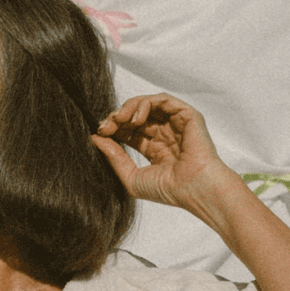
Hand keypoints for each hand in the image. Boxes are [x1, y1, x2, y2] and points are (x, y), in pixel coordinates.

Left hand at [91, 94, 232, 212]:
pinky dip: (145, 104)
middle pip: (136, 116)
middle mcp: (165, 134)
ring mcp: (175, 123)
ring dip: (128, 108)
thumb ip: (114, 158)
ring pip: (147, 104)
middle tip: (105, 125)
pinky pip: (162, 100)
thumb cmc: (168, 190)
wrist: (193, 189)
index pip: (130, 131)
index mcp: (155, 149)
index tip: (100, 132)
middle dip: (118, 118)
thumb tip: (95, 138)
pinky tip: (135, 118)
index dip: (114, 128)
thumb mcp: (132, 177)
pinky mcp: (185, 114)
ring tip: (118, 119)